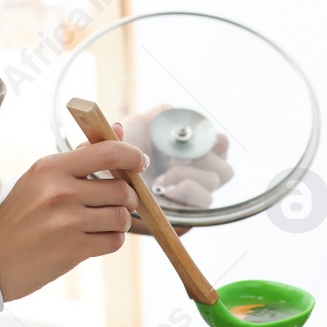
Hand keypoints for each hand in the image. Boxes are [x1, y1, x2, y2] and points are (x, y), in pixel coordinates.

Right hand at [0, 125, 147, 301]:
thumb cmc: (19, 217)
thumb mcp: (41, 179)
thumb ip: (81, 156)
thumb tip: (116, 128)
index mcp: (51, 167)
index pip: (107, 152)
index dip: (132, 156)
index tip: (140, 162)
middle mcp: (60, 191)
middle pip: (121, 188)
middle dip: (127, 198)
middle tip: (115, 203)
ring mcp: (67, 221)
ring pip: (121, 217)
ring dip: (118, 222)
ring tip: (99, 224)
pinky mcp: (73, 249)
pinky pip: (114, 241)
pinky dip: (110, 241)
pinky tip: (92, 240)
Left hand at [118, 103, 233, 208]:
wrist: (101, 177)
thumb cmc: (119, 152)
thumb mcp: (140, 124)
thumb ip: (161, 114)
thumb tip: (175, 113)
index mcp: (191, 152)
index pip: (221, 144)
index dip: (212, 139)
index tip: (187, 137)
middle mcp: (197, 175)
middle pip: (225, 168)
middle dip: (203, 157)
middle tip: (175, 156)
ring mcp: (192, 195)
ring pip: (215, 182)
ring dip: (188, 172)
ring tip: (164, 174)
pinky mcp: (186, 212)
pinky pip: (204, 199)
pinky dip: (186, 188)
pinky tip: (164, 187)